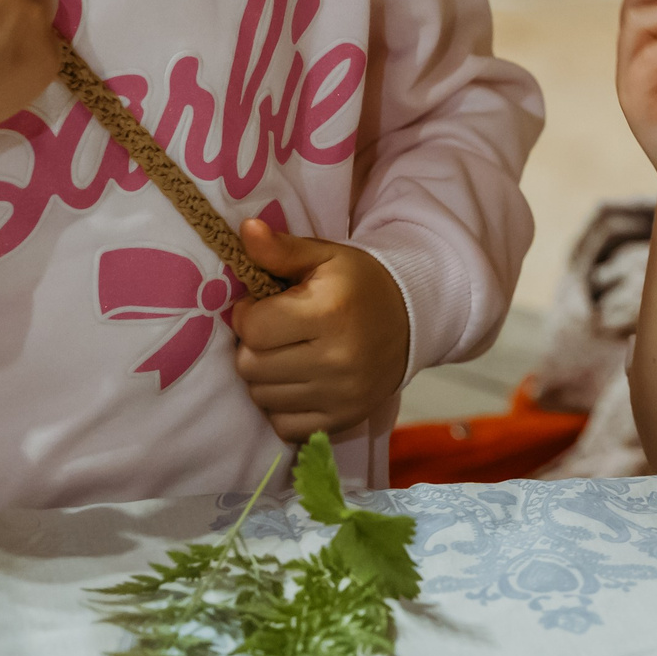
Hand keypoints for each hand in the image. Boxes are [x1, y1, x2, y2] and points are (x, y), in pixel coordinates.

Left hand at [231, 220, 411, 441]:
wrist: (410, 320)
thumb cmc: (358, 284)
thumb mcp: (324, 257)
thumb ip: (281, 249)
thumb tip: (245, 230)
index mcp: (329, 312)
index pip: (254, 329)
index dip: (248, 315)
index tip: (261, 306)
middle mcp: (336, 358)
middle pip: (251, 366)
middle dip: (252, 346)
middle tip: (273, 332)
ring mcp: (341, 395)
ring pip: (262, 397)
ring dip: (264, 377)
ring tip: (286, 354)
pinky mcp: (343, 420)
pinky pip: (284, 425)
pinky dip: (281, 406)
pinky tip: (297, 382)